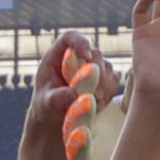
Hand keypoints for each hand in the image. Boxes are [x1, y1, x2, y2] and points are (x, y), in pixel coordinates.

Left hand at [36, 31, 120, 159]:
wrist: (56, 121)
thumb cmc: (45, 107)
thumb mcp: (45, 103)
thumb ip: (56, 97)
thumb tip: (74, 93)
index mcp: (59, 55)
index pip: (71, 38)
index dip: (81, 42)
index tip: (87, 56)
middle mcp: (78, 59)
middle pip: (95, 53)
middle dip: (97, 71)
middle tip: (94, 93)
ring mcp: (93, 69)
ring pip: (108, 68)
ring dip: (104, 86)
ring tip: (94, 103)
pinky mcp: (104, 82)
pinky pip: (114, 82)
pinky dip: (109, 94)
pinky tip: (98, 106)